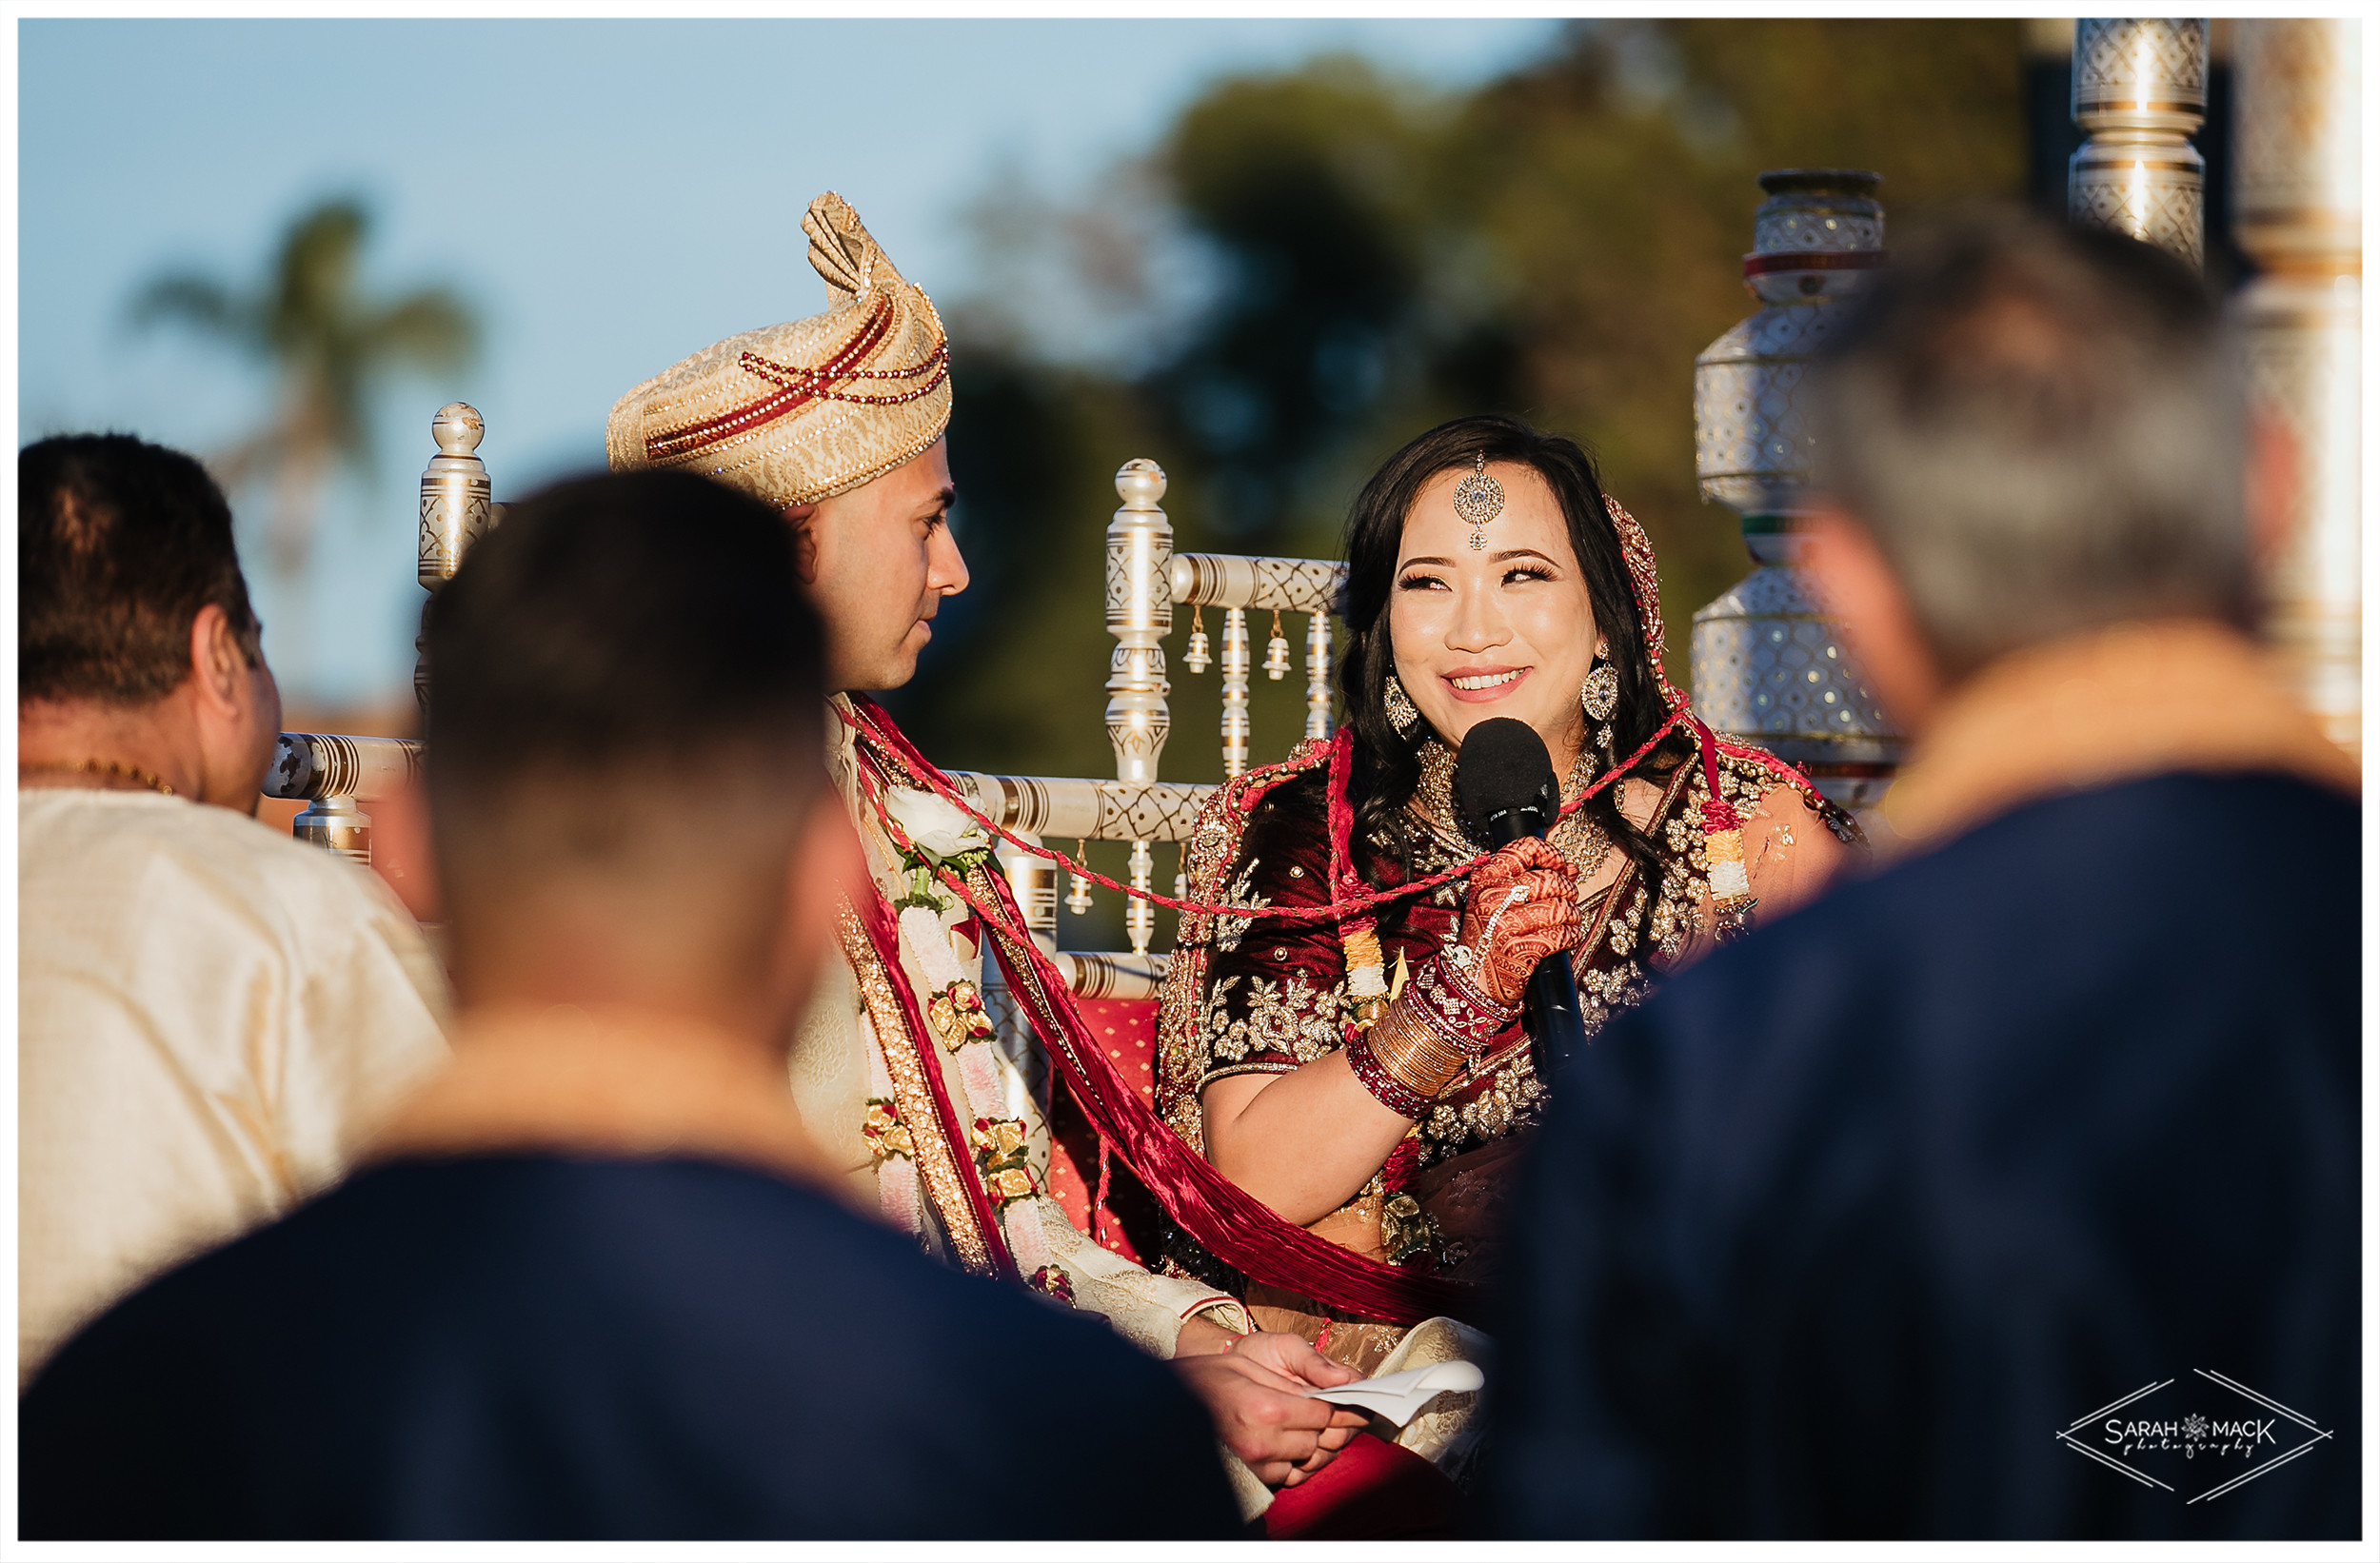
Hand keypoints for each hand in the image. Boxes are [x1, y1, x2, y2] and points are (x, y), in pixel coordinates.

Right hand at [1172, 1338, 1368, 1487]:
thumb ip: (1288, 1382)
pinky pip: (1286, 1474)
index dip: (1327, 1406)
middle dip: (1317, 1425)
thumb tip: (1325, 1393)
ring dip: (1304, 1444)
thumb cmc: (1205, 1378)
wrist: (1165, 1404)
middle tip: (1306, 1410)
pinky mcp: (1248, 1476)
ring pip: (1304, 1460)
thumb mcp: (1246, 1366)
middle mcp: (1261, 1441)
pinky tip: (1277, 1442)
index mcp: (1264, 1408)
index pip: (1321, 1414)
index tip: (1324, 1400)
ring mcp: (1254, 1463)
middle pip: (1316, 1439)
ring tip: (1289, 1426)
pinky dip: (1288, 1460)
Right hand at [1457, 836, 1581, 1008]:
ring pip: (1560, 907)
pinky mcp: (1521, 950)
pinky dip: (1572, 935)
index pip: (1524, 850)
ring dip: (1573, 914)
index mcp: (1484, 881)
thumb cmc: (1486, 938)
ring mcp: (1505, 925)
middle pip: (1548, 880)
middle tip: (1569, 897)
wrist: (1470, 980)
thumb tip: (1571, 868)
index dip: (1551, 855)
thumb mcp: (1495, 901)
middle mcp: (1492, 900)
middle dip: (1568, 888)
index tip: (1562, 865)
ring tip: (1569, 919)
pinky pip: (1562, 934)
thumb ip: (1530, 879)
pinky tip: (1567, 937)